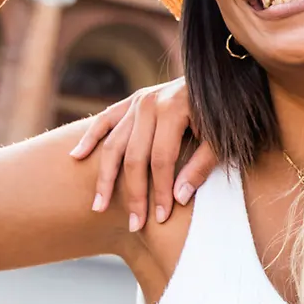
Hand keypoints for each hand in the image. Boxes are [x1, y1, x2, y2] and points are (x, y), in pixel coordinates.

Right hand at [69, 77, 217, 230]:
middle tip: (135, 224)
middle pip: (134, 156)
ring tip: (98, 206)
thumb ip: (201, 166)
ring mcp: (138, 101)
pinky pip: (105, 120)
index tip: (160, 219)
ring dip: (105, 176)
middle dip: (134, 193)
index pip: (160, 160)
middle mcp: (150, 103)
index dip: (159, 191)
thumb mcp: (223, 139)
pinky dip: (90, 137)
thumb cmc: (227, 114)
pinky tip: (76, 157)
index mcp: (174, 109)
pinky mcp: (132, 100)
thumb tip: (178, 198)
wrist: (222, 79)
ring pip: (114, 143)